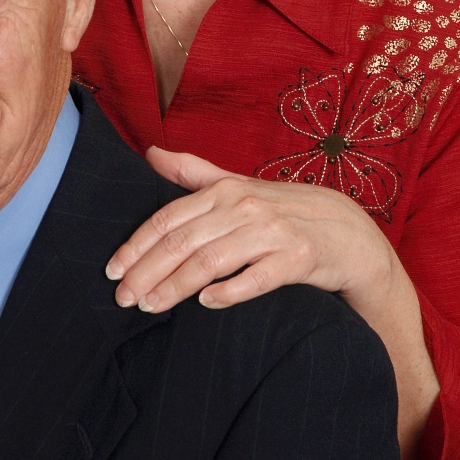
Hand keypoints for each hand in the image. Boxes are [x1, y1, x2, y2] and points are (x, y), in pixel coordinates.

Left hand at [105, 146, 394, 312]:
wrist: (347, 232)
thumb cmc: (283, 210)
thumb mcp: (237, 186)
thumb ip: (193, 173)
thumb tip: (150, 152)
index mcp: (225, 190)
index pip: (169, 218)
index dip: (137, 245)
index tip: (112, 270)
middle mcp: (245, 207)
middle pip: (183, 242)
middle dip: (147, 272)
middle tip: (123, 299)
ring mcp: (274, 232)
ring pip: (212, 261)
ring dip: (176, 286)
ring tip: (151, 307)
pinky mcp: (300, 259)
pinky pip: (258, 277)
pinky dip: (230, 291)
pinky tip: (206, 304)